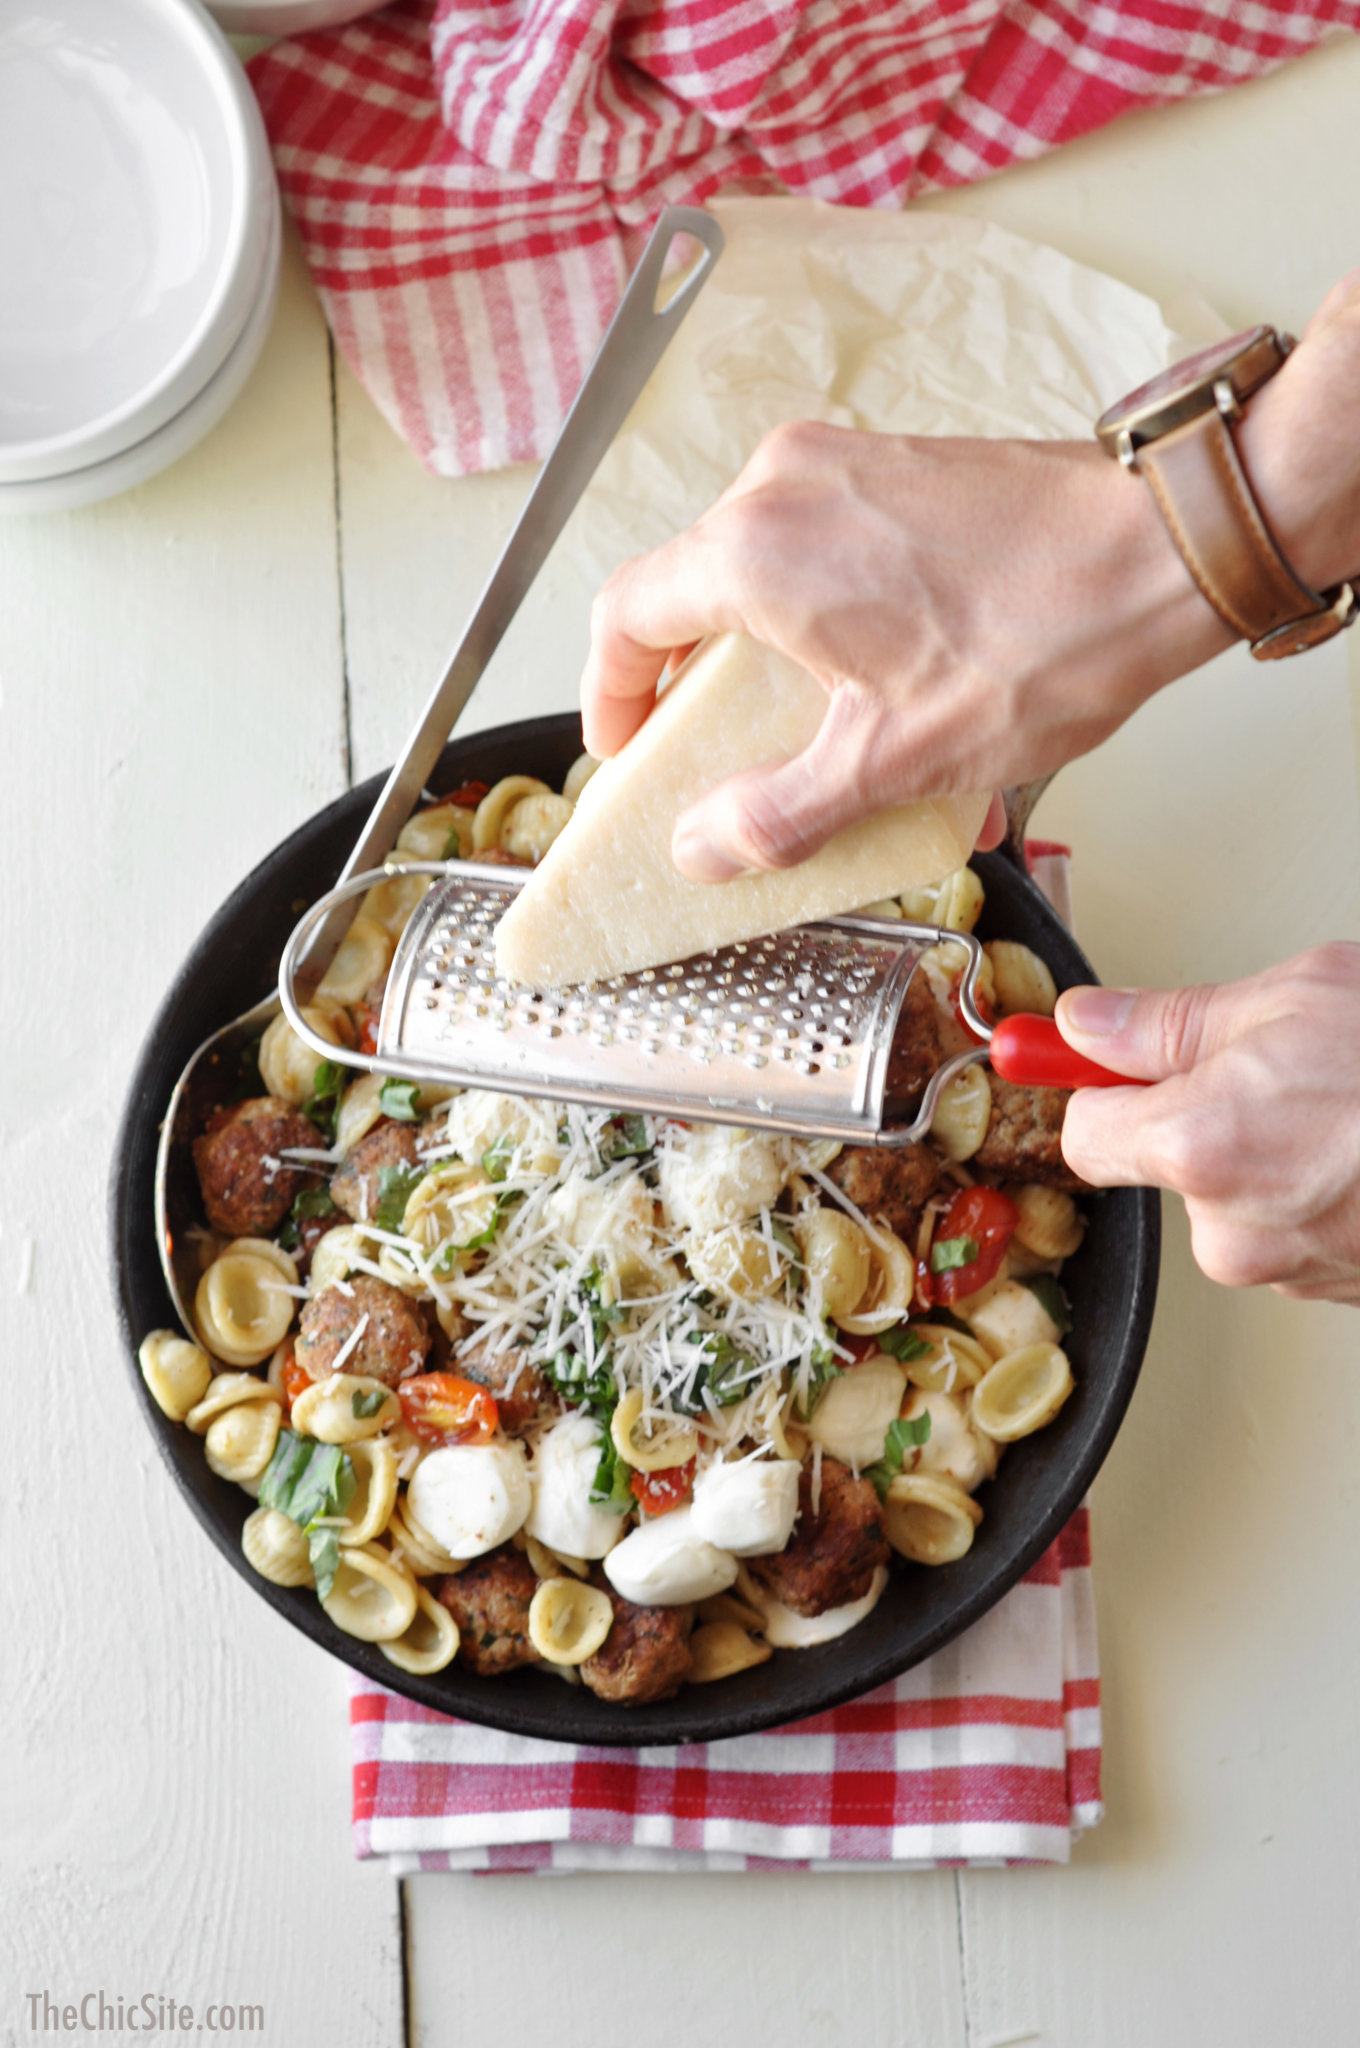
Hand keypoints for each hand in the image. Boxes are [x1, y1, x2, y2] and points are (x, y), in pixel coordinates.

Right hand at [583, 429, 1222, 878]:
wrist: (1166, 546)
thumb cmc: (1044, 635)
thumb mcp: (891, 760)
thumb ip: (777, 812)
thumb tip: (702, 846)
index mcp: (755, 552)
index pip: (625, 617)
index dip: (608, 695)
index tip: (626, 751)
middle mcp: (784, 487)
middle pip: (691, 595)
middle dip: (697, 692)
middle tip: (715, 763)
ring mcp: (845, 466)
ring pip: (763, 572)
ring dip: (772, 661)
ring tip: (820, 742)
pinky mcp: (897, 468)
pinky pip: (826, 548)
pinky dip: (829, 621)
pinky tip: (885, 692)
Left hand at [1057, 945, 1359, 1304]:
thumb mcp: (1297, 997)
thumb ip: (1171, 1020)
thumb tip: (1086, 1024)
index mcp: (1200, 1146)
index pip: (1081, 1137)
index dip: (1095, 1089)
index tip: (1098, 1060)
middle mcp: (1232, 1229)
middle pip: (1166, 1167)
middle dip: (1203, 1113)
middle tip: (1281, 1066)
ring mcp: (1289, 1271)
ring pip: (1236, 1198)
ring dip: (1272, 1151)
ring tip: (1347, 1106)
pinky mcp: (1337, 1292)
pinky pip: (1293, 1227)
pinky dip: (1320, 1188)